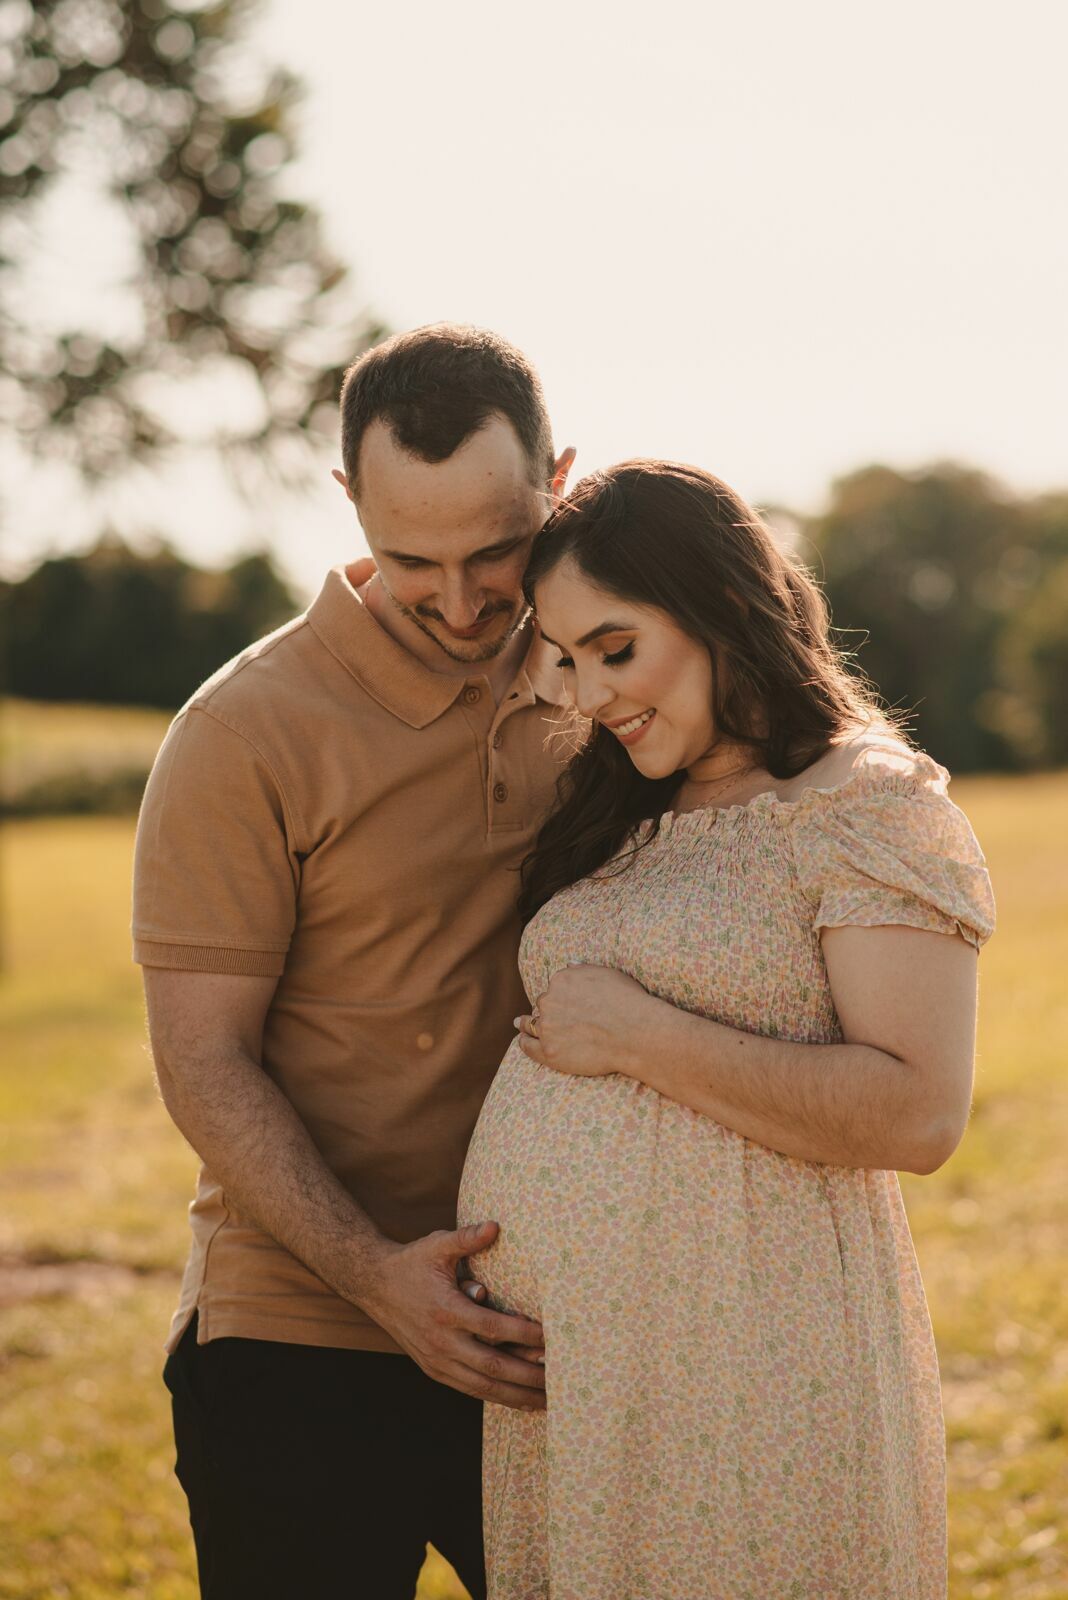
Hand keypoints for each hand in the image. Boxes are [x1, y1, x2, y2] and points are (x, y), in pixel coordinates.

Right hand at [357, 1221, 546, 1408]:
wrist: (375, 1286)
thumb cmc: (412, 1262)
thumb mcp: (437, 1245)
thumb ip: (467, 1238)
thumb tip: (495, 1226)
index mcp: (446, 1311)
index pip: (493, 1328)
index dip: (524, 1335)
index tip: (552, 1338)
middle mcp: (442, 1341)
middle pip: (493, 1366)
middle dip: (528, 1375)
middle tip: (560, 1380)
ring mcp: (437, 1360)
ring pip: (483, 1386)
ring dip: (516, 1395)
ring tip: (547, 1401)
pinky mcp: (434, 1370)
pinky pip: (470, 1389)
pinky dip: (496, 1397)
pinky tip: (519, 1400)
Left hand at [515, 963, 658, 1078]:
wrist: (634, 1032)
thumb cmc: (627, 1002)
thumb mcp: (608, 974)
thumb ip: (583, 969)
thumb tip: (569, 964)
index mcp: (562, 980)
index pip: (554, 988)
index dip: (559, 997)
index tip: (563, 1003)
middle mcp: (549, 1001)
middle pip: (543, 1005)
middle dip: (548, 1010)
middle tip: (554, 1018)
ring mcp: (547, 1027)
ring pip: (530, 1024)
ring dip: (525, 1024)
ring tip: (520, 1026)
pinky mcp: (549, 1052)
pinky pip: (528, 1046)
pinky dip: (524, 1042)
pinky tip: (522, 1040)